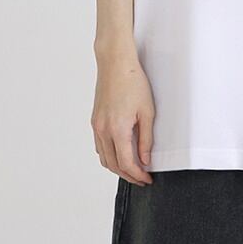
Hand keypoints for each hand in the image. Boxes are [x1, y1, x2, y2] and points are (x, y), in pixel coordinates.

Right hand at [91, 47, 154, 184]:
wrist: (115, 64)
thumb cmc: (133, 82)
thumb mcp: (147, 111)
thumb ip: (146, 139)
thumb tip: (145, 160)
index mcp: (117, 129)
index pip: (126, 164)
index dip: (138, 175)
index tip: (147, 179)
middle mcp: (103, 131)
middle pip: (113, 165)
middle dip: (128, 175)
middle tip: (142, 178)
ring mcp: (97, 126)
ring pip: (104, 158)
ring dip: (118, 167)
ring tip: (133, 169)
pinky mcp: (95, 121)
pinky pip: (100, 146)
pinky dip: (109, 155)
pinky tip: (120, 153)